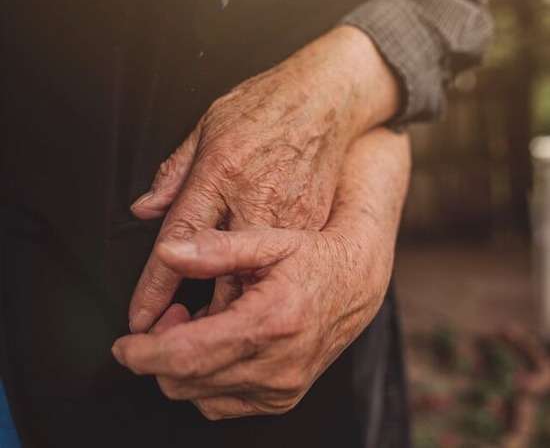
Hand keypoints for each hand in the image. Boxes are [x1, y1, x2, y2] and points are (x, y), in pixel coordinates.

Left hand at [112, 128, 410, 419]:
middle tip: (174, 315)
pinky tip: (219, 346)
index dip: (143, 353)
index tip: (123, 345)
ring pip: (200, 397)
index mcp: (269, 323)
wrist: (354, 284)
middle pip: (186, 382)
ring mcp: (281, 388)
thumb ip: (215, 248)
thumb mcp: (268, 241)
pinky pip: (222, 404)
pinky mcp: (282, 398)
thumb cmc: (312, 257)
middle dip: (160, 355)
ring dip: (184, 367)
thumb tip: (167, 253)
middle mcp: (277, 366)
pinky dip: (207, 380)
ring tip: (200, 325)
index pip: (186, 356)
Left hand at [127, 26, 398, 332]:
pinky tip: (248, 302)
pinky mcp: (312, 226)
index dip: (156, 287)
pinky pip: (282, 269)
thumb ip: (175, 173)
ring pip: (255, 283)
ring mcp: (289, 219)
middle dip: (194, 317)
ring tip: (204, 331)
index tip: (140, 318)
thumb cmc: (264, 107)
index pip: (179, 243)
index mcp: (220, 174)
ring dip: (227, 312)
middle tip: (171, 335)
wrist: (326, 100)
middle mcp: (255, 203)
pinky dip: (261, 291)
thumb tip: (146, 208)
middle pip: (220, 278)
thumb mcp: (207, 125)